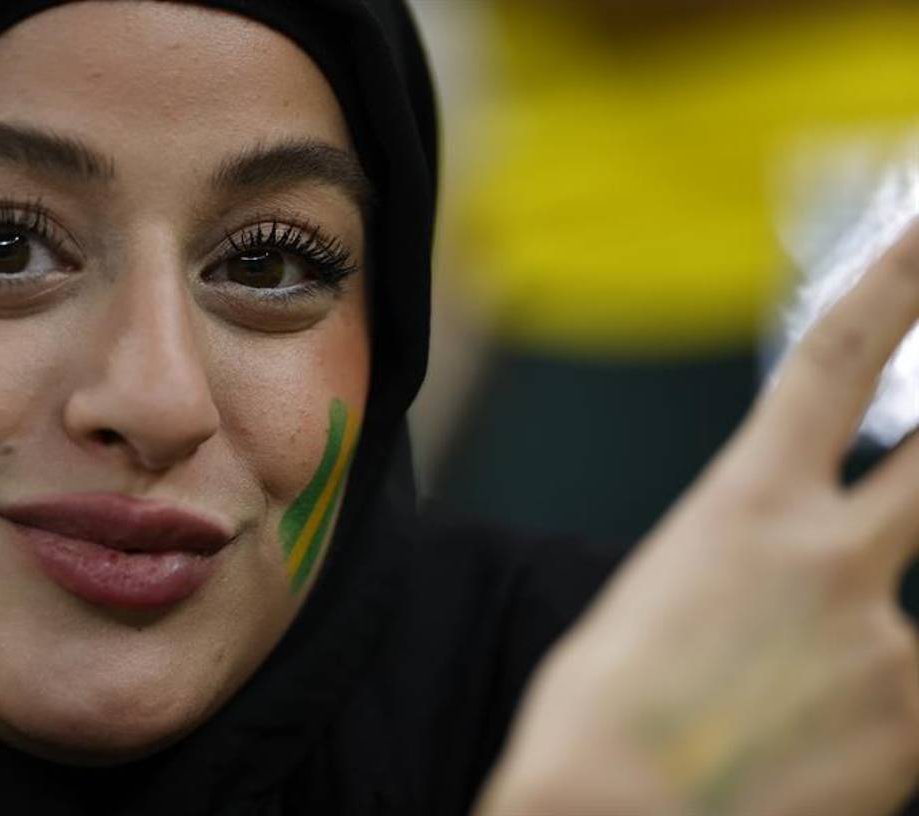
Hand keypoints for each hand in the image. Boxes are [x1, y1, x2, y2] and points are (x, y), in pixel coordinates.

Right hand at [476, 222, 918, 814]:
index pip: (834, 361)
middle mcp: (831, 556)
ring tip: (826, 654)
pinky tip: (820, 746)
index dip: (895, 283)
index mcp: (742, 508)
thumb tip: (790, 563)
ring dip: (890, 606)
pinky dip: (890, 705)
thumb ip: (745, 559)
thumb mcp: (658, 598)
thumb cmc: (601, 713)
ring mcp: (888, 642)